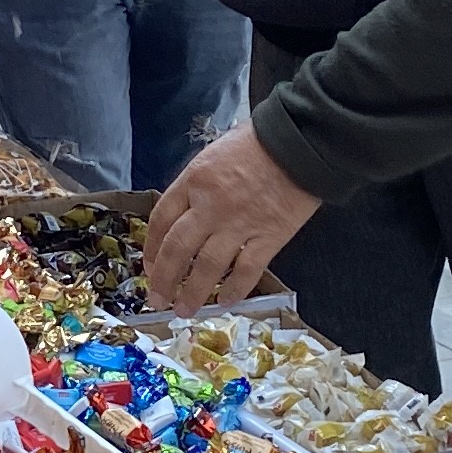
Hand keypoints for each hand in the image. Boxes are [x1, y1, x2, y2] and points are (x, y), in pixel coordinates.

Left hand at [143, 125, 321, 308]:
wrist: (301, 142)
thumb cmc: (258, 142)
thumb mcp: (214, 154)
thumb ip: (198, 184)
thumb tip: (186, 213)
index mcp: (194, 181)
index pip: (161, 220)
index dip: (151, 249)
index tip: (149, 267)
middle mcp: (210, 206)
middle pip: (177, 250)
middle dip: (163, 280)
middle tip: (157, 300)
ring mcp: (239, 224)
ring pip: (207, 267)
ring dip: (192, 293)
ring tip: (184, 310)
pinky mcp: (269, 237)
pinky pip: (246, 270)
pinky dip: (234, 289)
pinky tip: (225, 301)